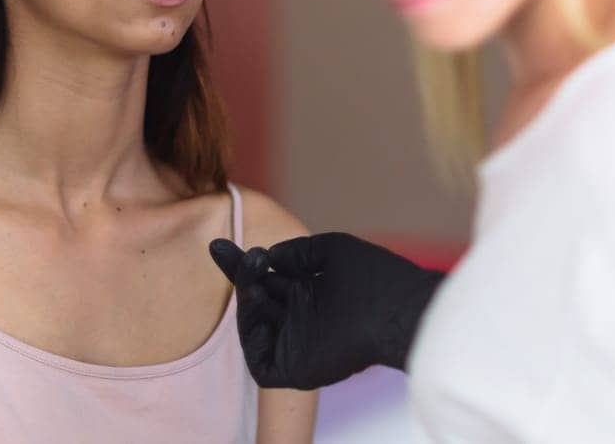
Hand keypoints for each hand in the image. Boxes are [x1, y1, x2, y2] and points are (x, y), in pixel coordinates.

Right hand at [209, 232, 445, 389]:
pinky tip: (259, 303)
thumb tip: (269, 256)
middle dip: (241, 275)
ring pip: (253, 326)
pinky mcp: (295, 371)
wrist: (396, 309)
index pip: (266, 280)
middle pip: (255, 300)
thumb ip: (297, 252)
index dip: (241, 264)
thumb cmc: (373, 277)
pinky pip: (259, 360)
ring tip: (256, 276)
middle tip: (246, 256)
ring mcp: (296, 346)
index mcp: (310, 295)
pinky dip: (251, 334)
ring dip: (246, 299)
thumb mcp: (331, 251)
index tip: (218, 244)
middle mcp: (301, 320)